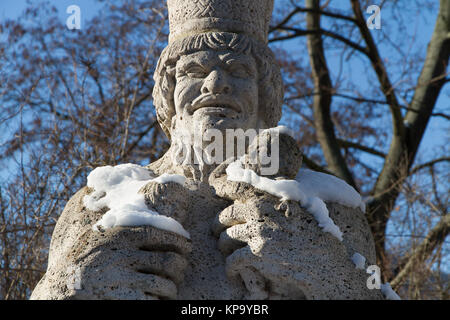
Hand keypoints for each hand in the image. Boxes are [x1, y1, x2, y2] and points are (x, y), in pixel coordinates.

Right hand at [68, 225, 191, 299]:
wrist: (60, 285)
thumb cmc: (82, 256)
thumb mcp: (98, 233)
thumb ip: (121, 225)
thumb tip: (144, 203)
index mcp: (119, 235)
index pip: (160, 233)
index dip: (179, 240)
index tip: (188, 245)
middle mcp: (122, 255)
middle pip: (168, 260)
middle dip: (181, 266)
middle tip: (181, 269)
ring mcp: (121, 278)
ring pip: (164, 282)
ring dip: (172, 286)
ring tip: (171, 286)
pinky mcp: (120, 298)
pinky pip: (151, 300)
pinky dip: (160, 300)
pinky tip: (159, 298)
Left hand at [209, 162, 352, 298]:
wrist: (323, 258)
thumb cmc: (309, 231)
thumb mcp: (293, 204)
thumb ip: (272, 196)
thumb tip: (254, 186)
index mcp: (266, 197)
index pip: (234, 186)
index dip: (221, 189)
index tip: (216, 191)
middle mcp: (258, 212)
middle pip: (224, 215)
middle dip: (217, 225)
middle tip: (217, 231)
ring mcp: (257, 233)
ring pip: (225, 238)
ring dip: (223, 246)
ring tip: (226, 251)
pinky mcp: (257, 254)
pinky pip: (232, 260)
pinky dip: (230, 267)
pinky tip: (233, 271)